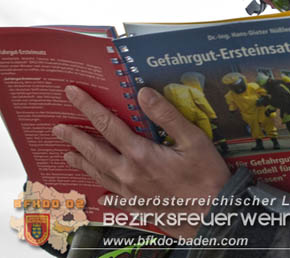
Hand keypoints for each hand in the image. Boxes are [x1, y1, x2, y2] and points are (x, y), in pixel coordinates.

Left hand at [53, 85, 230, 237]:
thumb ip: (167, 115)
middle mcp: (129, 173)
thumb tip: (143, 93)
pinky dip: (104, 192)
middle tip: (58, 128)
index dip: (88, 107)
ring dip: (81, 161)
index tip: (72, 93)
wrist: (213, 215)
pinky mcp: (137, 206)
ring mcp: (131, 192)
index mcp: (140, 154)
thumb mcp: (194, 139)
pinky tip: (101, 193)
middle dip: (75, 136)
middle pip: (94, 151)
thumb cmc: (207, 176)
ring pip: (99, 173)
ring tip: (68, 154)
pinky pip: (113, 197)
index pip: (107, 124)